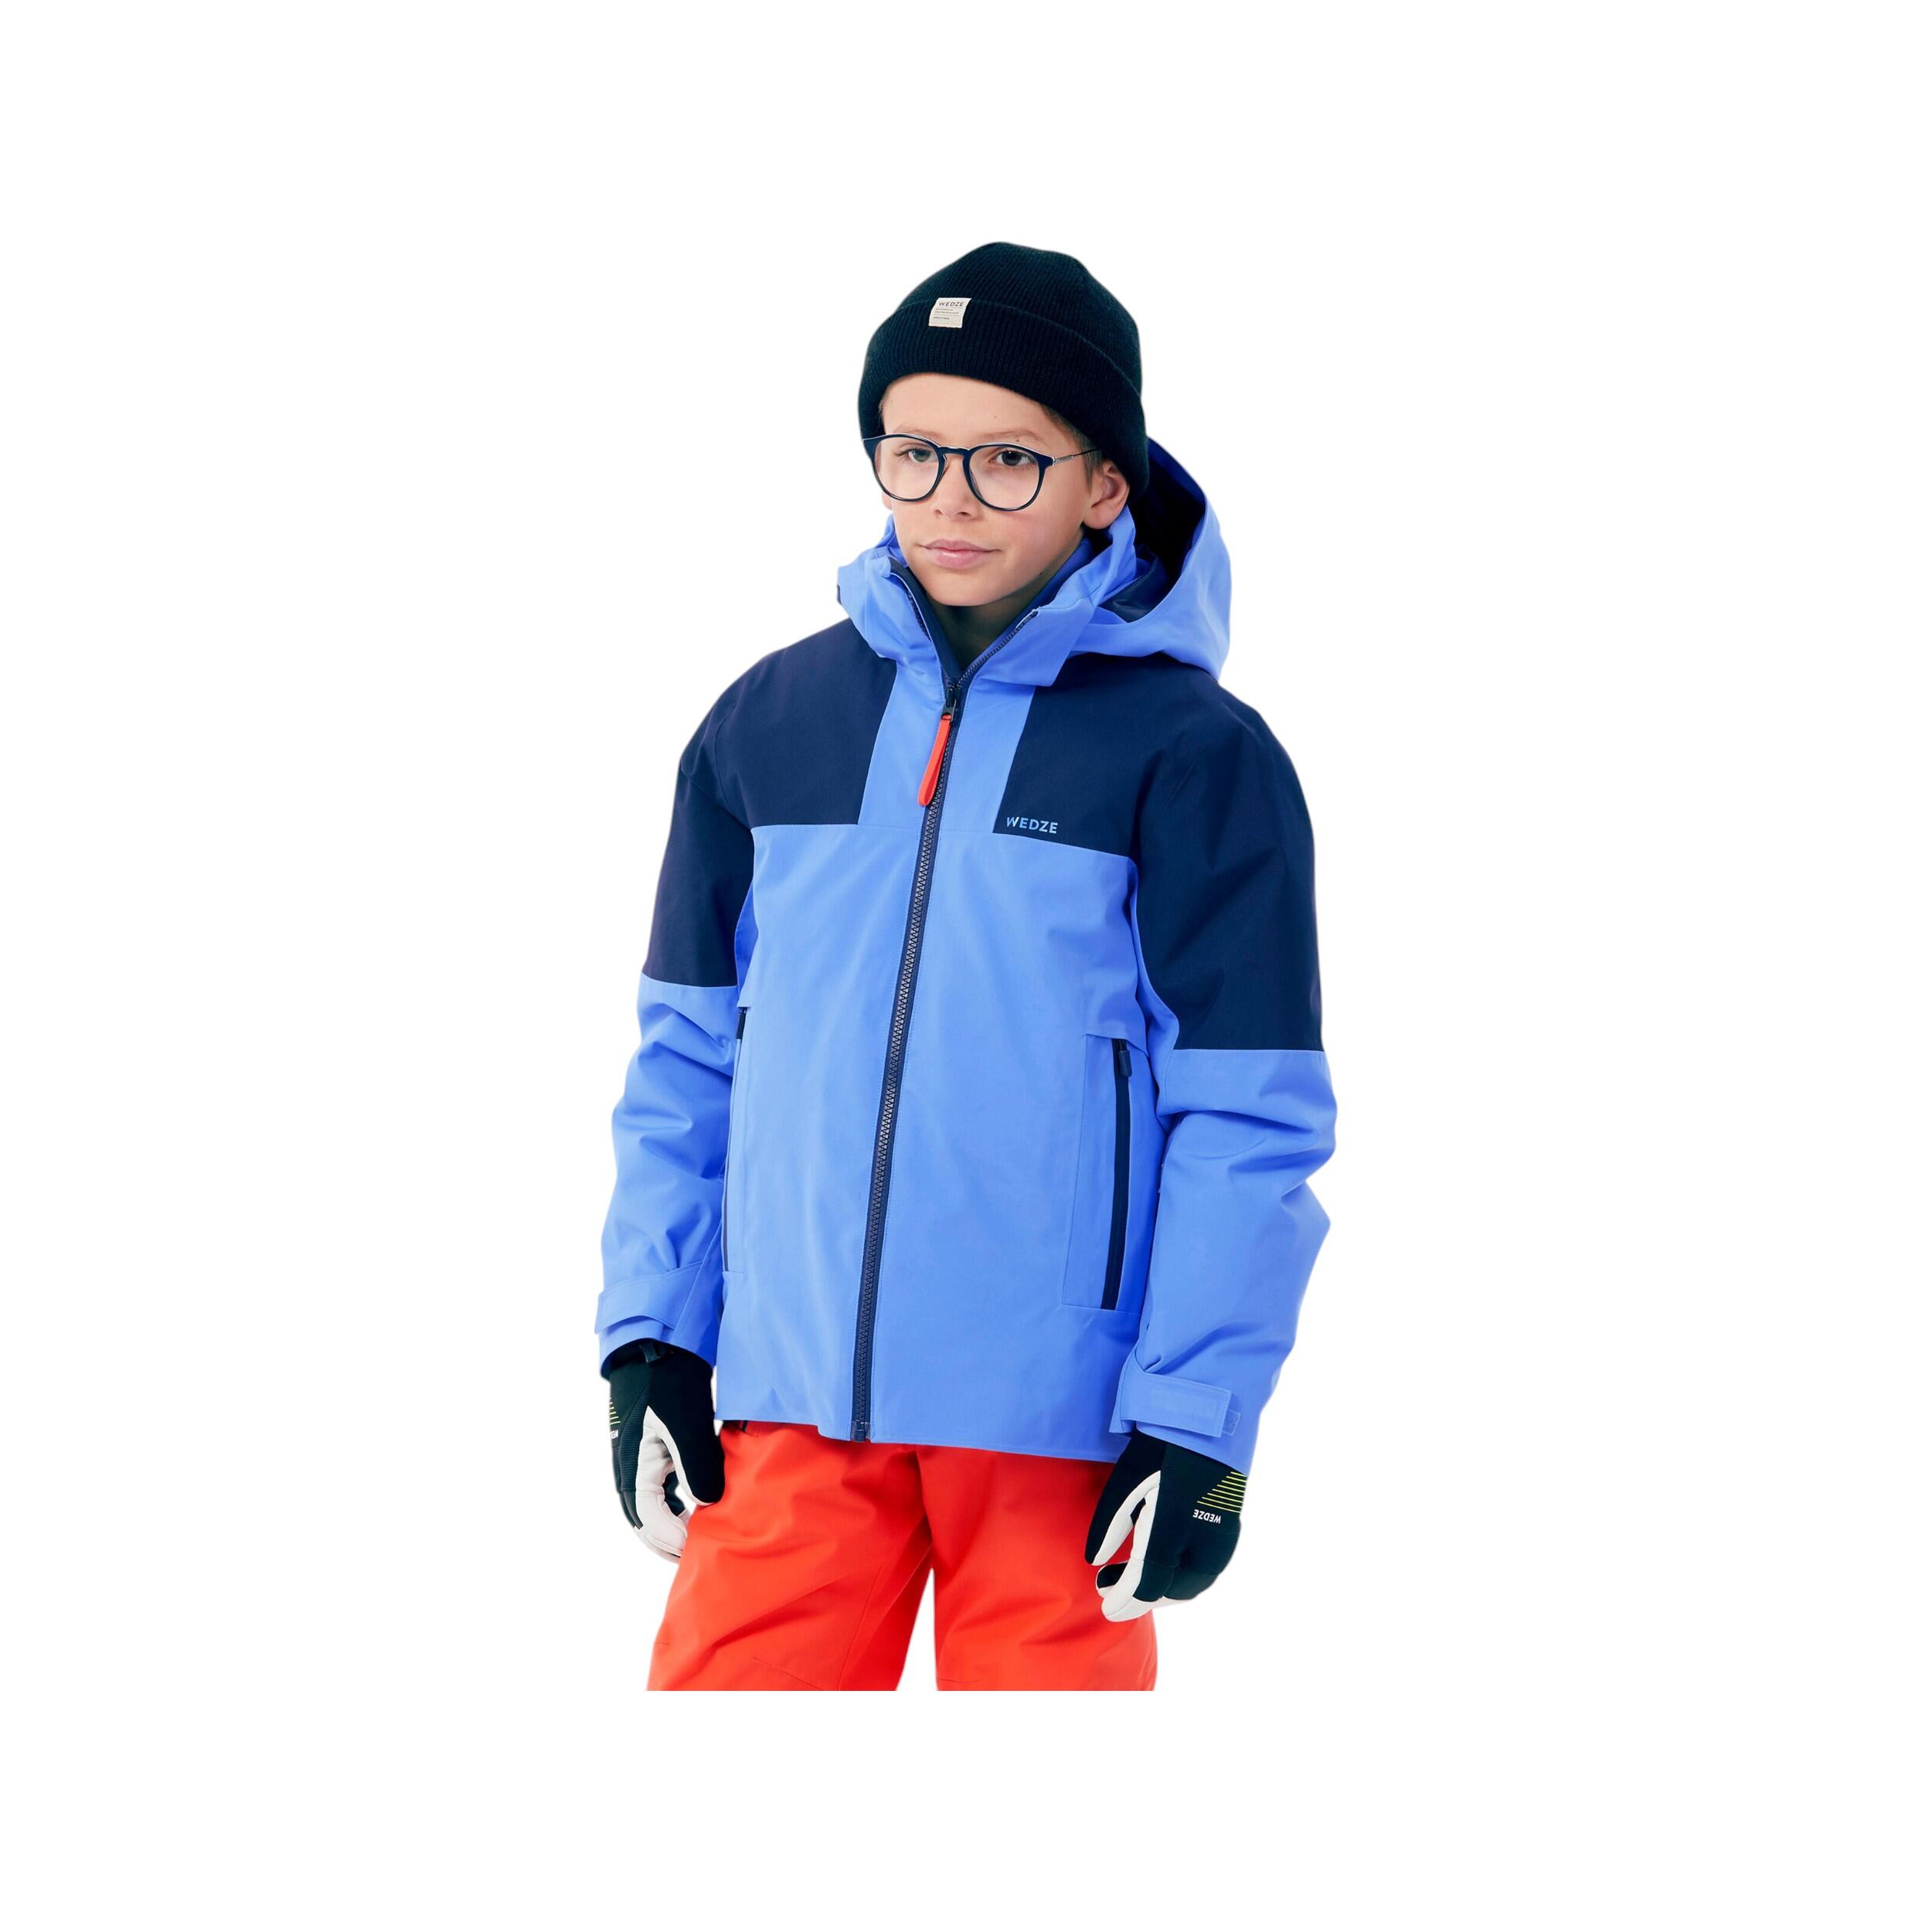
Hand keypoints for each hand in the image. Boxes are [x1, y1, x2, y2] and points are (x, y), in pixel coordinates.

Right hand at [604, 1337, 725, 1559]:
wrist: (655, 1347)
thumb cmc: (669, 1383)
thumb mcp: (686, 1424)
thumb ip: (696, 1467)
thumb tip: (707, 1506)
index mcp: (632, 1469)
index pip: (650, 1521)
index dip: (675, 1540)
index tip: (700, 1549)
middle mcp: (628, 1471)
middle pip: (643, 1525)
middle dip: (668, 1545)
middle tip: (698, 1557)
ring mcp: (635, 1463)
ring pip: (648, 1512)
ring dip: (669, 1529)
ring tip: (698, 1539)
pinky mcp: (647, 1453)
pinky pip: (656, 1493)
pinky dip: (673, 1509)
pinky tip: (695, 1509)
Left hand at [1084, 1429, 1245, 1619]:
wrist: (1206, 1421)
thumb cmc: (1160, 1447)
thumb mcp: (1125, 1482)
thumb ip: (1110, 1526)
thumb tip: (1095, 1561)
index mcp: (1173, 1527)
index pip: (1147, 1582)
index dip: (1124, 1600)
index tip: (1105, 1605)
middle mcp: (1202, 1539)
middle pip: (1172, 1590)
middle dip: (1142, 1598)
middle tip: (1112, 1590)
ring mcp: (1222, 1536)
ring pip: (1193, 1584)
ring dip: (1164, 1590)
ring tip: (1134, 1580)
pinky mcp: (1231, 1528)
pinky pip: (1207, 1569)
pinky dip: (1183, 1577)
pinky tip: (1164, 1568)